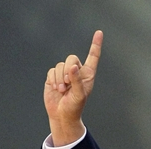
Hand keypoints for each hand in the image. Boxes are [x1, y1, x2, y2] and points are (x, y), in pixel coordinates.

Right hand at [44, 30, 102, 145]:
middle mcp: (77, 72)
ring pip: (60, 65)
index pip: (93, 57)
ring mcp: (65, 73)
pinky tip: (56, 89)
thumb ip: (77, 80)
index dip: (95, 45)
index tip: (99, 32)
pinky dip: (53, 80)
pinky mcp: (53, 76)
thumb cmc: (75, 106)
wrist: (62, 114)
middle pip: (72, 58)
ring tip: (63, 90)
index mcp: (88, 75)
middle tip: (68, 84)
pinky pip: (52, 70)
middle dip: (68, 70)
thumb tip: (73, 67)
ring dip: (60, 78)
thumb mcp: (79, 95)